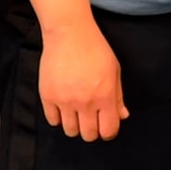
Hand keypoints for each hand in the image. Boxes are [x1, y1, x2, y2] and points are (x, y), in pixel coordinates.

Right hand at [40, 20, 128, 140]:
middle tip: (91, 120)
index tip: (105, 127)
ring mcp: (65, 100)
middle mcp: (85, 102)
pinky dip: (59, 117)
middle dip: (92, 131)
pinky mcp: (48, 96)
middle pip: (88, 135)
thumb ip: (118, 96)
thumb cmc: (95, 49)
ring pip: (70, 131)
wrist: (70, 34)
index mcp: (105, 96)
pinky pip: (53, 120)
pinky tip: (63, 106)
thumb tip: (122, 116)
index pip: (108, 130)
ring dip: (75, 125)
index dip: (108, 132)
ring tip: (76, 113)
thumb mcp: (114, 70)